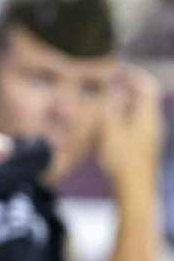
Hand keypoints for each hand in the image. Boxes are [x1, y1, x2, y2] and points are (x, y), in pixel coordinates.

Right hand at [97, 65, 165, 187]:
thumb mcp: (111, 130)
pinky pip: (136, 123)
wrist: (135, 190)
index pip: (147, 86)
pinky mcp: (145, 146)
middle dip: (127, 88)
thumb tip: (114, 89)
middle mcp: (154, 123)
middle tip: (108, 86)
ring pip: (140, 110)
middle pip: (145, 97)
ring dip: (124, 103)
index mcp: (149, 116)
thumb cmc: (123, 161)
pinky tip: (109, 126)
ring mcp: (151, 135)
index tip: (118, 70)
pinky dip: (124, 117)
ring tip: (105, 104)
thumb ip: (112, 107)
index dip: (134, 75)